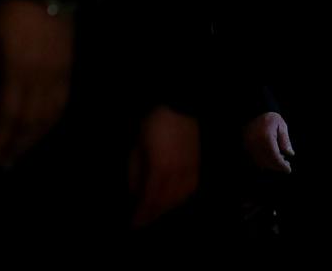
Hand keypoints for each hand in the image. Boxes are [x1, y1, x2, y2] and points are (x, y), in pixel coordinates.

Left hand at [0, 0, 72, 165]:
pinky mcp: (67, 70)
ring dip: (34, 138)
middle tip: (4, 162)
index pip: (9, 112)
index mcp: (17, 70)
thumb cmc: (10, 12)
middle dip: (16, 144)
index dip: (0, 137)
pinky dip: (51, 121)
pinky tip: (43, 130)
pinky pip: (62, 103)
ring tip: (21, 153)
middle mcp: (40, 77)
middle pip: (29, 119)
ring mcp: (57, 74)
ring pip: (48, 115)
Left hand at [128, 106, 199, 227]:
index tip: (134, 224)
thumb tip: (136, 191)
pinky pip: (191, 187)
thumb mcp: (137, 146)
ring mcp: (190, 169)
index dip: (142, 214)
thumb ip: (136, 171)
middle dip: (154, 214)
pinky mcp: (197, 164)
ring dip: (167, 208)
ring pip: (180, 197)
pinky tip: (175, 199)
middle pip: (166, 202)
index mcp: (160, 170)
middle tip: (143, 222)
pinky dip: (181, 197)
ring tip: (157, 212)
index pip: (150, 200)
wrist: (180, 106)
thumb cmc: (153, 124)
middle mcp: (177, 174)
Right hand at [243, 112, 292, 172]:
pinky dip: (263, 162)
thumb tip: (290, 154)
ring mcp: (249, 146)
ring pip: (260, 162)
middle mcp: (256, 144)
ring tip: (279, 160)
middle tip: (286, 165)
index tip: (288, 170)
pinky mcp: (245, 146)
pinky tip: (270, 158)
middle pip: (267, 162)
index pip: (275, 157)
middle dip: (277, 166)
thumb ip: (285, 140)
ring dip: (270, 165)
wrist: (254, 112)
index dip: (282, 166)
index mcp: (266, 139)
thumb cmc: (270, 118)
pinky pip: (254, 159)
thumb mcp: (281, 126)